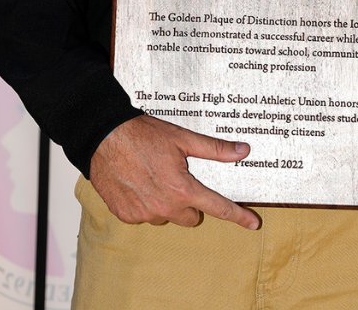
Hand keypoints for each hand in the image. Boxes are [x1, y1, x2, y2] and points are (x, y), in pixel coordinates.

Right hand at [89, 114, 260, 229]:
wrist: (104, 138)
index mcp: (182, 189)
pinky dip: (146, 203)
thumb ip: (214, 149)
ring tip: (154, 176)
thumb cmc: (144, 135)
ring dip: (166, 203)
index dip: (238, 216)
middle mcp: (165, 207)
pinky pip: (145, 216)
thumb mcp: (183, 138)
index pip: (218, 208)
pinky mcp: (126, 216)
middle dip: (190, 202)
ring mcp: (144, 214)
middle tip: (180, 179)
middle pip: (191, 217)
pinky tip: (139, 183)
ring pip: (166, 216)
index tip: (253, 223)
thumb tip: (242, 151)